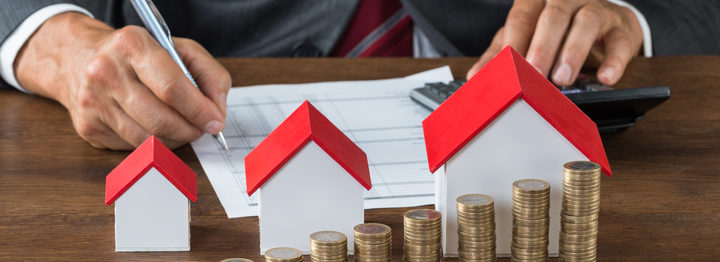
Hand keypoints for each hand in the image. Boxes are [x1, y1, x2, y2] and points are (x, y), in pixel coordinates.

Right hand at [14, 12, 230, 149]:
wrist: (77, 57)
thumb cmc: (136, 55)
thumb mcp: (178, 48)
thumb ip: (209, 74)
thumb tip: (218, 110)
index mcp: (131, 45)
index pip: (172, 88)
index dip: (200, 110)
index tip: (215, 121)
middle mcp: (106, 72)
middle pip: (161, 120)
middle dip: (191, 130)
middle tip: (202, 129)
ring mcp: (93, 102)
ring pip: (148, 140)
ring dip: (176, 141)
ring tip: (183, 129)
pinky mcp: (89, 127)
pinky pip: (133, 148)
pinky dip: (154, 145)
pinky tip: (156, 129)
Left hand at [467, 0, 642, 85]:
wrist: (604, 25)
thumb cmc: (558, 31)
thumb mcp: (526, 39)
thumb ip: (502, 55)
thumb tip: (476, 77)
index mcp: (538, 1)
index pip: (522, 17)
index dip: (514, 42)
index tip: (506, 67)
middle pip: (553, 16)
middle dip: (542, 46)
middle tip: (534, 74)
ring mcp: (596, 9)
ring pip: (586, 21)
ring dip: (573, 51)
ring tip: (563, 78)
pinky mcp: (621, 27)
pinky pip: (620, 41)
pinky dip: (614, 60)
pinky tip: (606, 77)